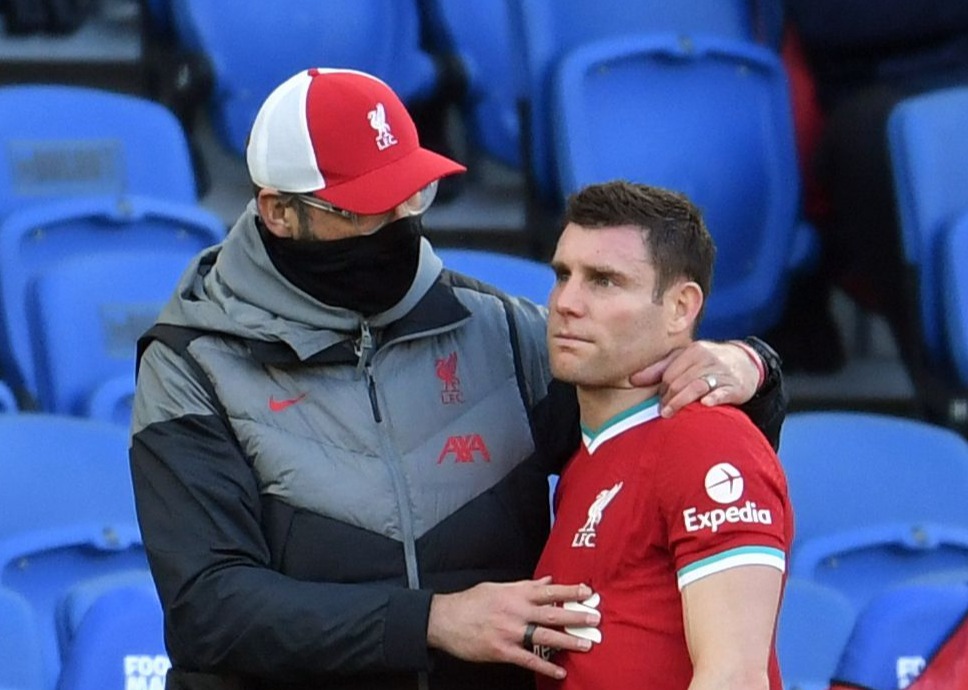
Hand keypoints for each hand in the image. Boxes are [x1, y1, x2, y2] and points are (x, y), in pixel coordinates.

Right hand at [427, 577, 599, 678]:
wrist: (445, 619)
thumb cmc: (471, 602)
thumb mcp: (498, 587)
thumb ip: (524, 586)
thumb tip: (547, 581)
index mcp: (516, 593)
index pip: (549, 590)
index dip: (570, 590)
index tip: (588, 591)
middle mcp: (516, 610)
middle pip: (553, 613)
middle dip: (576, 616)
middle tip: (595, 619)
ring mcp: (511, 632)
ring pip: (545, 636)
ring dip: (568, 641)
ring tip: (587, 644)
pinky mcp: (503, 651)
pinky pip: (529, 659)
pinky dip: (546, 665)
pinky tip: (560, 670)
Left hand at [628, 340, 759, 417]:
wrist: (746, 363)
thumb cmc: (708, 363)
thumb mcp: (686, 359)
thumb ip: (660, 368)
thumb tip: (632, 379)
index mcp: (693, 351)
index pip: (670, 373)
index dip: (662, 390)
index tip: (660, 402)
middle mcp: (707, 359)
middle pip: (681, 381)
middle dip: (669, 398)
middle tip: (663, 412)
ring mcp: (722, 372)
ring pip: (697, 386)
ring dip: (681, 400)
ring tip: (669, 414)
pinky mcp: (735, 386)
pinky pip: (722, 392)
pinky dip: (713, 398)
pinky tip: (705, 405)